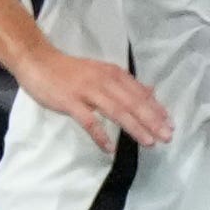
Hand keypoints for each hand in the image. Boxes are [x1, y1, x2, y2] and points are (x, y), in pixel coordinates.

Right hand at [17, 47, 171, 151]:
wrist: (38, 61)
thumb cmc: (71, 70)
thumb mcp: (103, 72)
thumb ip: (126, 83)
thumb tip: (152, 92)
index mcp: (114, 74)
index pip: (141, 94)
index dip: (157, 109)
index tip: (171, 124)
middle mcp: (105, 81)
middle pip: (133, 103)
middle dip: (153, 121)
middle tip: (167, 137)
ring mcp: (87, 91)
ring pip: (117, 111)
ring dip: (135, 128)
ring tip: (148, 143)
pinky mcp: (70, 102)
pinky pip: (89, 121)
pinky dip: (101, 135)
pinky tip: (110, 149)